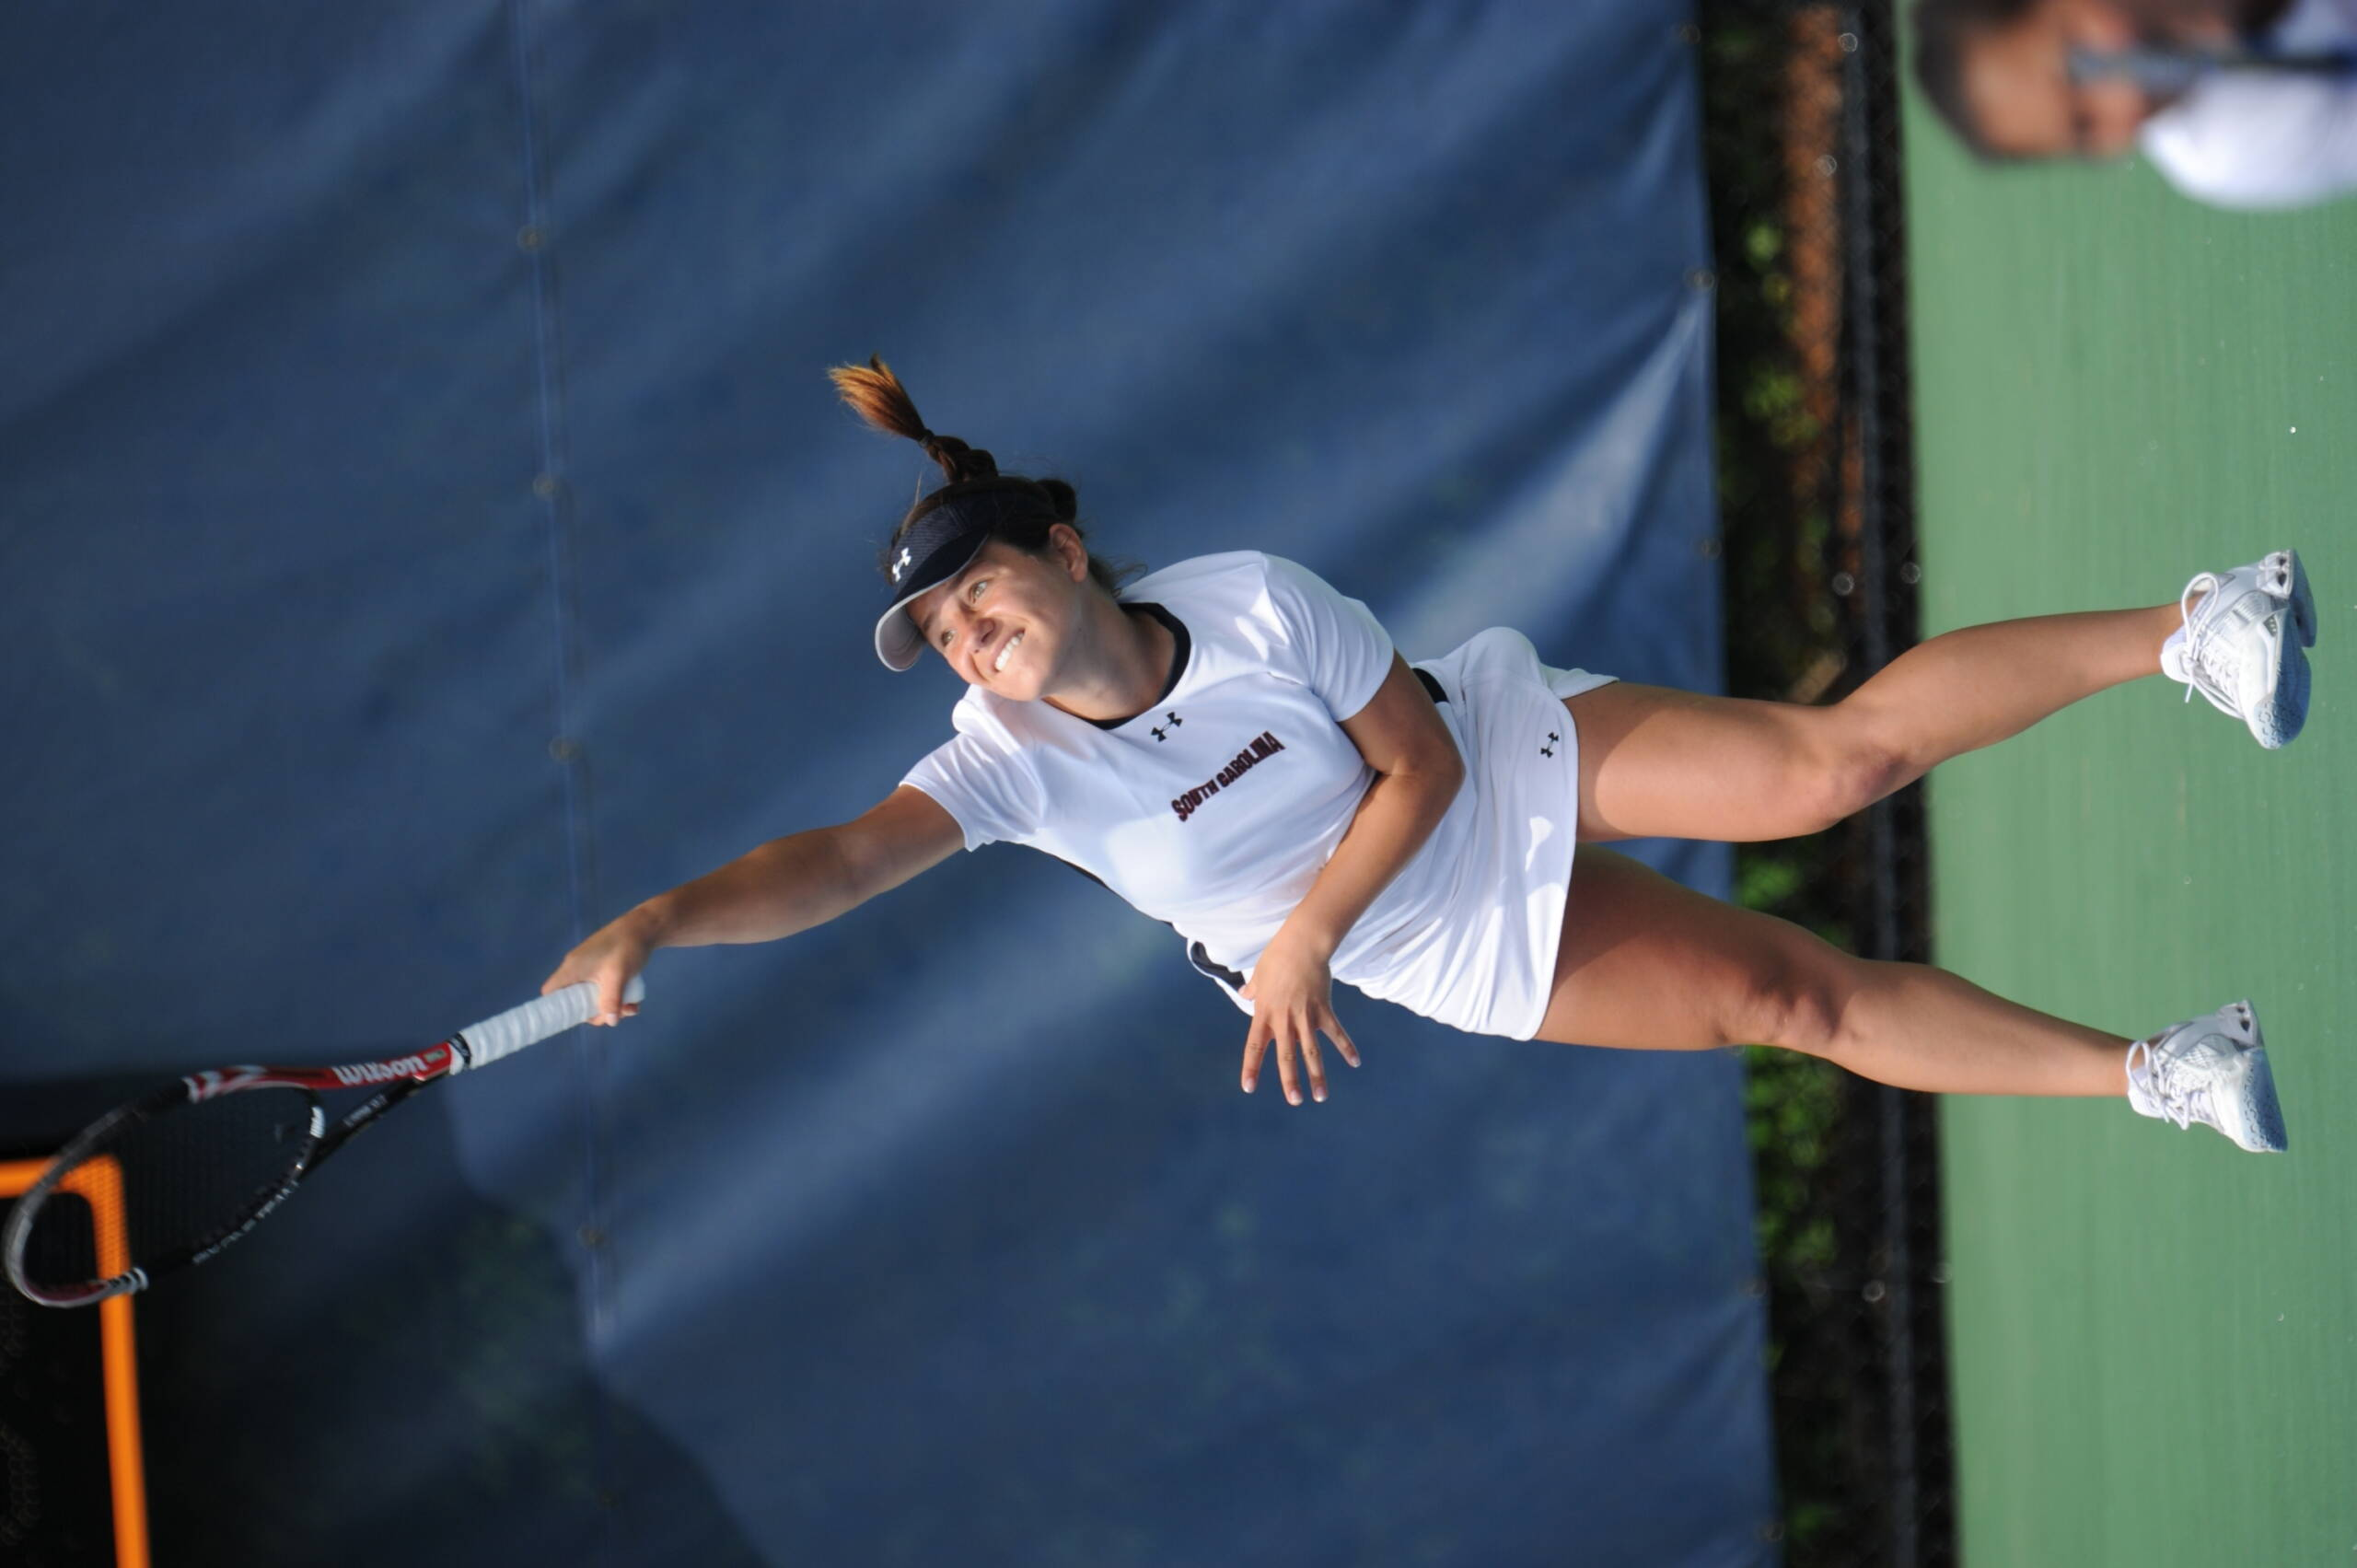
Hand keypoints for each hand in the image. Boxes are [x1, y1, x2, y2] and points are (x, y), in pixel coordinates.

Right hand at [541, 910, 659, 1024]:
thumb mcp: (618, 977)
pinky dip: (617, 997)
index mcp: (572, 969)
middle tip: (613, 1015)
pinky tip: (633, 1002)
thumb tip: (610, 1022)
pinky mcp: (603, 968)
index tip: (574, 1018)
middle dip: (595, 1012)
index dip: (556, 1008)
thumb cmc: (626, 948)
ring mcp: (591, 968)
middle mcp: (577, 969)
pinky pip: (604, 988)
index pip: (550, 991)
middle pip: (575, 1000)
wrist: (644, 927)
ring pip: (594, 996)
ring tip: (630, 1008)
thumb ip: (612, 1000)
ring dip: (610, 1006)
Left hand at [1237, 934, 1360, 1104]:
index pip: (1254, 1047)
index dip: (1251, 1068)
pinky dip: (1346, 1047)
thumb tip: (1244, 994)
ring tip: (1321, 1096)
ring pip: (1311, 1052)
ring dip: (1317, 1075)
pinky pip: (1336, 1033)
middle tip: (1294, 1101)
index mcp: (1264, 1014)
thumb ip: (1253, 989)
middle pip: (1286, 1056)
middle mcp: (1283, 1020)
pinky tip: (1355, 1063)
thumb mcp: (1258, 974)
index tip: (1248, 1088)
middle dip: (1290, 1081)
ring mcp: (1305, 1017)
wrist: (1302, 944)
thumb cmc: (1277, 957)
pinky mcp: (1324, 1010)